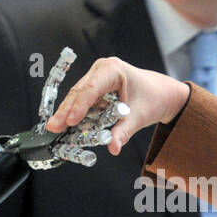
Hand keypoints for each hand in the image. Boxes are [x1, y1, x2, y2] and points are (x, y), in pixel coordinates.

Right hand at [46, 56, 189, 155]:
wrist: (162, 93)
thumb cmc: (154, 97)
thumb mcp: (140, 117)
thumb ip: (123, 132)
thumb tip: (113, 148)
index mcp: (113, 69)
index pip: (91, 88)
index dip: (79, 105)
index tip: (70, 121)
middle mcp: (101, 70)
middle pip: (79, 92)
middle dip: (66, 111)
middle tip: (54, 127)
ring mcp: (97, 78)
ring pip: (77, 97)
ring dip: (67, 113)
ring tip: (55, 128)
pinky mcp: (96, 88)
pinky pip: (83, 102)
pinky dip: (76, 114)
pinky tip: (66, 126)